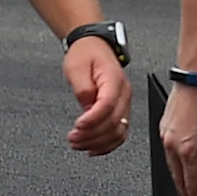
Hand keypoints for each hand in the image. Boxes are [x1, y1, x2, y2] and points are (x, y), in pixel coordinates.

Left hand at [63, 37, 130, 155]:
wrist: (93, 46)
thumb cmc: (86, 54)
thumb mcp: (77, 67)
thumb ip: (82, 89)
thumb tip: (86, 108)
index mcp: (114, 80)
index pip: (108, 105)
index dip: (92, 120)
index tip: (77, 126)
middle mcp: (123, 94)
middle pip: (114, 123)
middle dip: (92, 135)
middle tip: (73, 139)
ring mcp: (124, 103)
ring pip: (119, 131)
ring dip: (98, 142)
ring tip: (79, 145)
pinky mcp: (119, 110)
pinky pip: (119, 132)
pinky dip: (108, 144)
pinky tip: (94, 149)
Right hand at [159, 76, 196, 195]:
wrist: (196, 78)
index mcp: (189, 150)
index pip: (192, 187)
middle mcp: (173, 147)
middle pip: (178, 182)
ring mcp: (165, 139)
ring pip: (171, 170)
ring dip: (180, 183)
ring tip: (190, 195)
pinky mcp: (162, 131)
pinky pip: (168, 155)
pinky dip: (176, 166)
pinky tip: (183, 171)